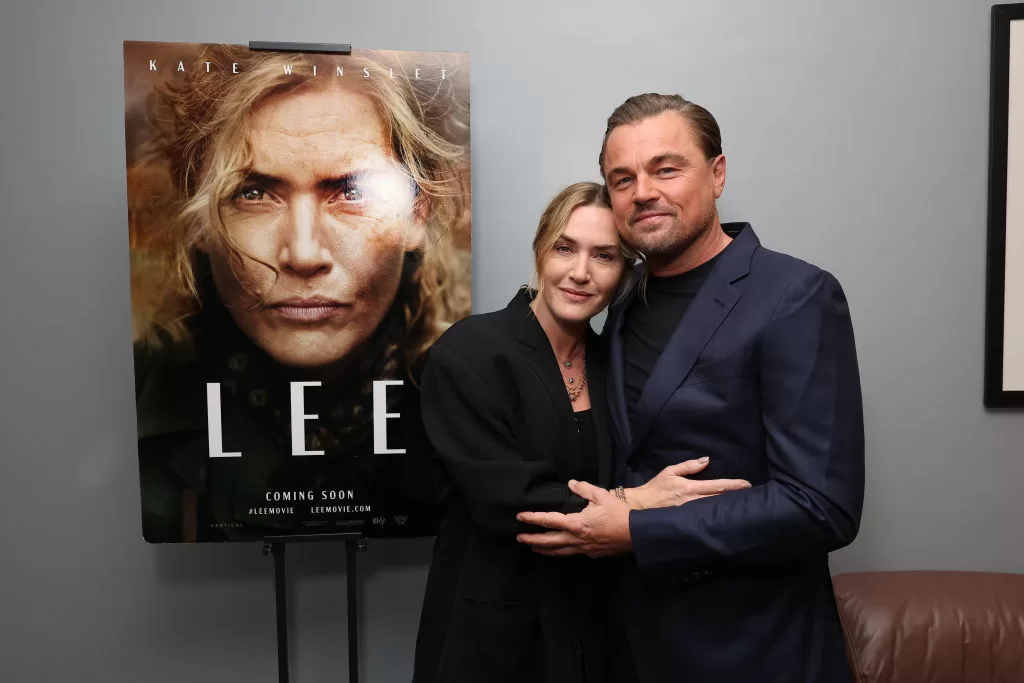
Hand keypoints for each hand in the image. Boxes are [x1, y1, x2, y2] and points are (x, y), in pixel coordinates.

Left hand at [516, 479, 631, 557]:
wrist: (636, 534)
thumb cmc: (619, 514)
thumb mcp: (601, 495)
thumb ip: (583, 488)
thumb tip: (571, 483)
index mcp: (576, 524)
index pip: (548, 520)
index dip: (532, 518)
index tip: (520, 517)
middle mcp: (576, 539)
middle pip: (548, 541)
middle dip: (532, 539)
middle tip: (519, 538)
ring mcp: (583, 549)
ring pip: (558, 551)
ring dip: (543, 549)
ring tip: (533, 547)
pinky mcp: (591, 554)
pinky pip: (571, 554)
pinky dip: (560, 553)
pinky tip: (558, 551)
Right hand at [625, 457, 750, 509]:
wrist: (641, 506)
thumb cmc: (656, 488)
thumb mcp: (670, 471)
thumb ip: (689, 466)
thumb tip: (706, 460)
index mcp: (689, 487)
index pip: (716, 485)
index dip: (733, 485)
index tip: (747, 484)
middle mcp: (692, 501)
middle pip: (719, 499)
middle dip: (735, 497)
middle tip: (752, 495)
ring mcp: (691, 513)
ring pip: (714, 509)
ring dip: (728, 506)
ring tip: (743, 504)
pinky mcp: (688, 521)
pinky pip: (706, 517)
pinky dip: (717, 514)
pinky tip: (725, 515)